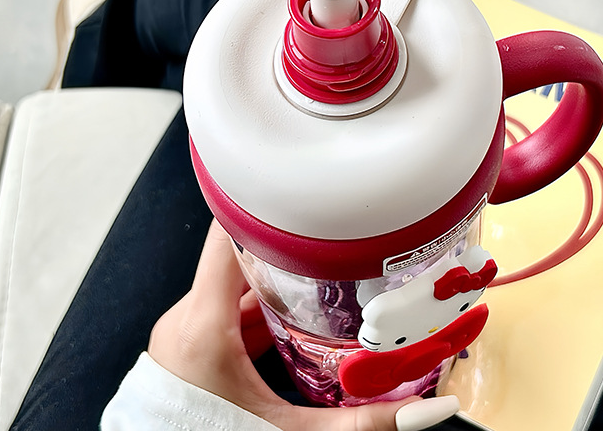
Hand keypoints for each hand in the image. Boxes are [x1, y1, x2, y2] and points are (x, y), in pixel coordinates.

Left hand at [149, 219, 458, 430]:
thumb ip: (360, 422)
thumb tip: (422, 411)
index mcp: (204, 326)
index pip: (227, 235)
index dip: (264, 208)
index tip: (300, 194)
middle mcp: (186, 319)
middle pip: (239, 259)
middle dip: (286, 254)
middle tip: (332, 245)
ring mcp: (180, 332)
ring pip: (232, 287)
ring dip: (272, 286)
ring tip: (320, 282)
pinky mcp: (183, 346)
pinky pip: (222, 311)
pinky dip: (255, 313)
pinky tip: (291, 326)